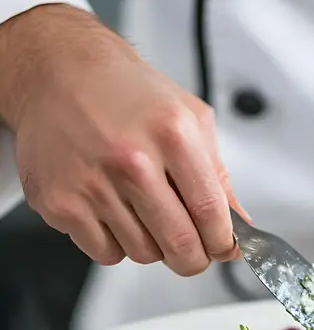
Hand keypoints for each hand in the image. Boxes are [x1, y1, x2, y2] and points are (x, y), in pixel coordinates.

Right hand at [0, 4, 245, 275]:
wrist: (57, 70)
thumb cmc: (126, 93)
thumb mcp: (189, 118)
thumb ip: (218, 175)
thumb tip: (239, 223)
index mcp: (172, 134)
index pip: (210, 212)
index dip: (223, 242)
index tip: (224, 248)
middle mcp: (132, 160)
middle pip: (179, 244)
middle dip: (194, 259)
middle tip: (193, 252)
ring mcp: (93, 184)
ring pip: (143, 254)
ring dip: (153, 246)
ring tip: (144, 213)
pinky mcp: (60, 203)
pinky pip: (105, 253)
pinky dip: (115, 244)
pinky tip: (114, 213)